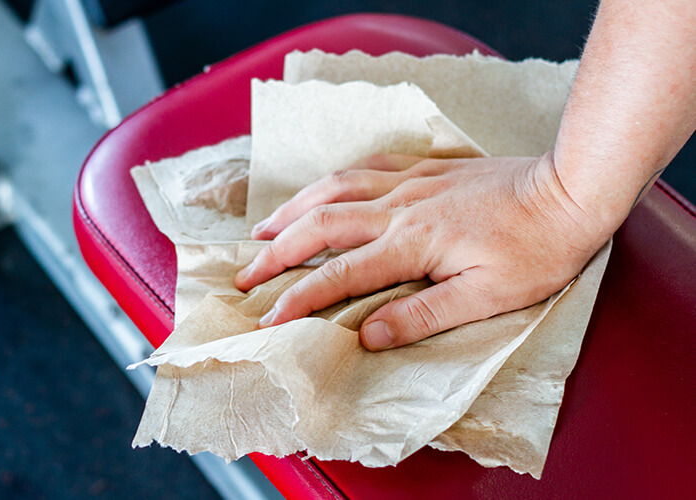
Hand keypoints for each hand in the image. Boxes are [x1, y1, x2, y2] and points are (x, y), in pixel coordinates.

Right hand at [234, 153, 607, 350]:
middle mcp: (399, 208)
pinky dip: (337, 179)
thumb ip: (423, 314)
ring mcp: (411, 183)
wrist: (569, 191)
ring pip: (335, 188)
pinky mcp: (426, 169)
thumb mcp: (487, 297)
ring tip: (264, 228)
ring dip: (294, 209)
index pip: (338, 274)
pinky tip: (326, 188)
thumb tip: (370, 335)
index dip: (297, 298)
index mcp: (411, 243)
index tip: (268, 319)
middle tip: (244, 272)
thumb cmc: (535, 250)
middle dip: (276, 250)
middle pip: (320, 225)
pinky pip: (367, 166)